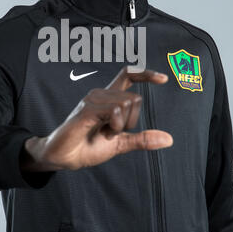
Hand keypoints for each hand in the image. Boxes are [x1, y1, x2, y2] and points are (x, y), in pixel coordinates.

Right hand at [20, 66, 172, 171]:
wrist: (64, 158)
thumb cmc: (88, 147)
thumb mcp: (120, 144)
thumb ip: (142, 139)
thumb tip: (168, 139)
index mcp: (109, 99)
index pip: (128, 75)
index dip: (146, 73)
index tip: (164, 79)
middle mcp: (100, 94)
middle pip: (135, 98)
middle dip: (131, 122)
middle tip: (111, 133)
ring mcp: (92, 100)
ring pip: (126, 104)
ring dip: (120, 126)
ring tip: (102, 133)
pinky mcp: (86, 110)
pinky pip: (114, 111)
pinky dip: (114, 126)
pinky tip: (101, 133)